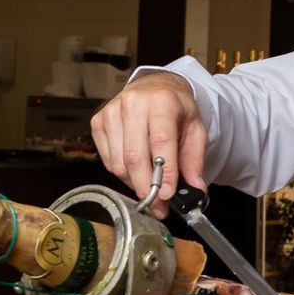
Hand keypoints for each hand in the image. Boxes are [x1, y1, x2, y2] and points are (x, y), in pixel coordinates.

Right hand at [89, 71, 205, 215]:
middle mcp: (133, 104)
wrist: (155, 87)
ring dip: (135, 184)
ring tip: (150, 190)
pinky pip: (109, 161)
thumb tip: (195, 189)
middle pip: (134, 157)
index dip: (164, 172)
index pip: (161, 141)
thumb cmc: (176, 109)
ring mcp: (111, 112)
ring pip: (119, 163)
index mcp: (162, 102)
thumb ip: (194, 159)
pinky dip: (123, 174)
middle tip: (158, 207)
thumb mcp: (195, 129)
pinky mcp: (98, 123)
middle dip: (147, 188)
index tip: (167, 195)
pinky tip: (137, 172)